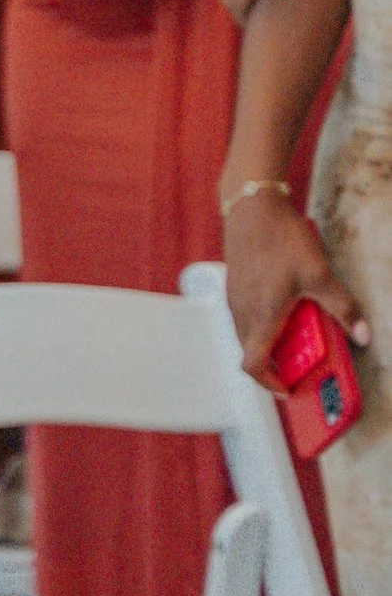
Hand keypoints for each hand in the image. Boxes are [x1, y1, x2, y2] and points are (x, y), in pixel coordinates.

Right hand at [223, 185, 365, 377]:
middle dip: (273, 363)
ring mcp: (234, 299)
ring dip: (267, 341)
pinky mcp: (234, 286)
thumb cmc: (281, 240)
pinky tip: (282, 302)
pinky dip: (261, 322)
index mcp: (261, 318)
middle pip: (250, 352)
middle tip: (297, 360)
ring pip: (246, 334)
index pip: (253, 366)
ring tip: (293, 330)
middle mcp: (242, 313)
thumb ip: (342, 307)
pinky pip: (244, 315)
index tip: (286, 387)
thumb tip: (362, 334)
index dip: (269, 383)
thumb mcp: (320, 275)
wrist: (252, 208)